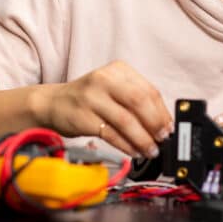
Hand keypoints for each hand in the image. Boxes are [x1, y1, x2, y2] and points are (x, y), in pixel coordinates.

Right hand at [32, 61, 172, 158]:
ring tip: (150, 150)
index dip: (162, 111)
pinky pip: (111, 134)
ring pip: (125, 120)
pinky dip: (126, 145)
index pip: (148, 90)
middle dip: (155, 123)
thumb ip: (136, 101)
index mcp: (118, 70)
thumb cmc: (89, 98)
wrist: (53, 103)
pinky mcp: (83, 117)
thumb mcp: (113, 89)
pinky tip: (134, 151)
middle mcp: (104, 79)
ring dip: (142, 139)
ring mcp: (92, 97)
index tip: (169, 127)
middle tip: (163, 139)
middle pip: (139, 101)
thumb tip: (162, 124)